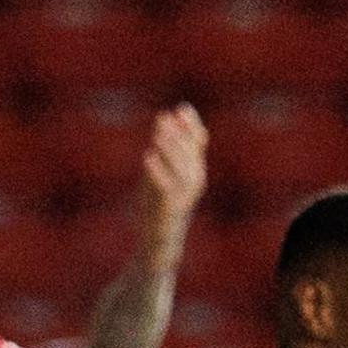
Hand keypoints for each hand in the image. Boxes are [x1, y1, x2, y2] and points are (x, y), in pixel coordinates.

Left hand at [130, 104, 208, 260]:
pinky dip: (157, 171)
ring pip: (182, 169)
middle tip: (163, 118)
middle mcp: (195, 180)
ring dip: (169, 149)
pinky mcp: (171, 208)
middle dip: (177, 134)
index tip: (180, 109)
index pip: (199, 141)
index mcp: (195, 168)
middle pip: (190, 152)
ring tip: (156, 134)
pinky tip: (147, 156)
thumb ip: (166, 145)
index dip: (192, 125)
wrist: (158, 237)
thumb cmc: (159, 201)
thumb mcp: (164, 169)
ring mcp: (185, 195)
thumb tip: (165, 115)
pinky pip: (166, 187)